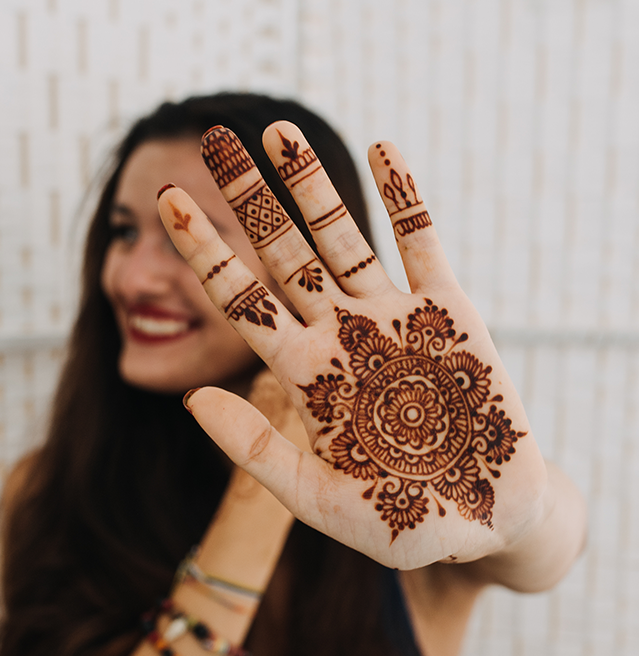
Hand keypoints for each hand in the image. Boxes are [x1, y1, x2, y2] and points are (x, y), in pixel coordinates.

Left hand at [159, 123, 547, 569]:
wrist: (487, 521)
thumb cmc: (404, 523)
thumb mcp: (321, 501)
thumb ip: (259, 452)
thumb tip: (191, 400)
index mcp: (305, 377)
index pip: (242, 304)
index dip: (205, 254)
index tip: (167, 203)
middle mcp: (341, 337)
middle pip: (283, 256)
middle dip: (248, 201)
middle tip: (214, 139)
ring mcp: (393, 318)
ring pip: (342, 239)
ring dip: (312, 186)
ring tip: (278, 132)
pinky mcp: (449, 310)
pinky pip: (421, 243)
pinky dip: (403, 197)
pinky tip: (380, 148)